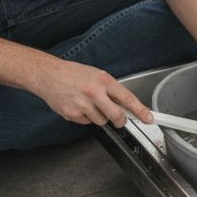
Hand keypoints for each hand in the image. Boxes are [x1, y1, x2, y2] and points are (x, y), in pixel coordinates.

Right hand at [33, 58, 151, 127]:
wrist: (48, 75)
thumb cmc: (73, 74)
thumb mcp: (97, 75)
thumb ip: (112, 90)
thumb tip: (127, 104)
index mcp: (103, 80)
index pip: (127, 98)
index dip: (140, 110)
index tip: (148, 118)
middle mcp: (94, 92)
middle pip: (116, 116)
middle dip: (120, 120)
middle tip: (119, 119)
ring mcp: (82, 105)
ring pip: (102, 121)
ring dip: (100, 116)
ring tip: (89, 104)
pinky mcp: (72, 115)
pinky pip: (87, 123)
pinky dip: (86, 117)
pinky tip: (79, 106)